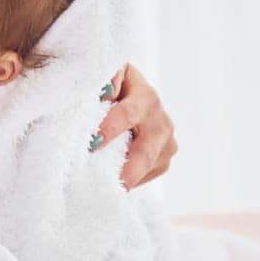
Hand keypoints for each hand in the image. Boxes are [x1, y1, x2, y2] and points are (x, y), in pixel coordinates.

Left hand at [96, 63, 177, 188]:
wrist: (126, 92)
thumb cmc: (108, 83)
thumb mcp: (105, 74)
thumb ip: (104, 79)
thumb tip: (105, 92)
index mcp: (145, 95)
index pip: (129, 114)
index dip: (111, 129)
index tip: (93, 144)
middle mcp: (160, 118)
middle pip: (146, 149)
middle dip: (128, 168)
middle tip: (111, 183)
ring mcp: (167, 138)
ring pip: (151, 164)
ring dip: (129, 176)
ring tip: (107, 186)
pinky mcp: (166, 155)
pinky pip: (152, 172)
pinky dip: (135, 179)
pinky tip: (116, 180)